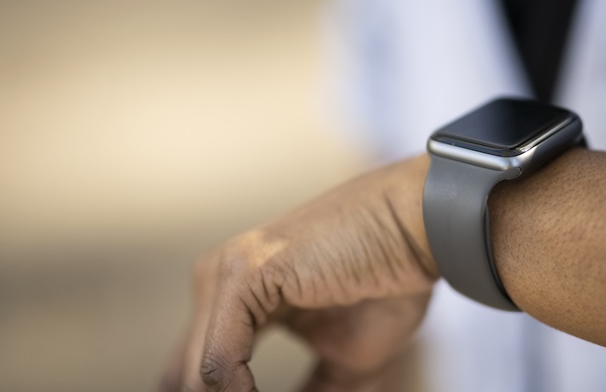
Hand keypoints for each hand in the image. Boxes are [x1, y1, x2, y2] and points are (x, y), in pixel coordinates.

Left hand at [159, 155, 436, 391]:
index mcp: (238, 300)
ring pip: (197, 374)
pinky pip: (218, 359)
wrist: (418, 230)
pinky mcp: (242, 273)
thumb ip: (312, 389)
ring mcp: (225, 273)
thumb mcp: (342, 356)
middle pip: (188, 376)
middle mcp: (219, 282)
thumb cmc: (388, 284)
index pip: (198, 371)